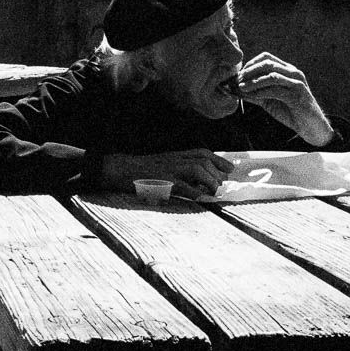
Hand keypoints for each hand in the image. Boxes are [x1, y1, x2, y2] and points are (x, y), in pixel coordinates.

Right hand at [99, 149, 234, 199]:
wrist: (119, 169)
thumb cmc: (139, 171)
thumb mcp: (162, 166)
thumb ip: (178, 171)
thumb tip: (197, 184)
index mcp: (174, 155)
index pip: (202, 153)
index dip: (218, 159)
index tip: (230, 168)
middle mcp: (174, 159)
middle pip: (202, 160)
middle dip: (216, 172)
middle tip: (221, 185)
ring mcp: (168, 169)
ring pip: (196, 169)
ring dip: (209, 180)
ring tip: (213, 191)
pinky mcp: (161, 181)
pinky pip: (182, 186)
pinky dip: (194, 192)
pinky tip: (201, 198)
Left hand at [232, 52, 335, 145]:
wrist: (311, 127)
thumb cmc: (290, 111)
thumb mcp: (269, 100)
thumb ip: (254, 93)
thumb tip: (234, 90)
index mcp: (287, 70)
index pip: (266, 57)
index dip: (250, 64)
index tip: (238, 75)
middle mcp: (293, 72)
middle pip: (267, 63)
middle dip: (249, 71)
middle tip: (237, 81)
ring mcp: (296, 82)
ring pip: (271, 74)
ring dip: (253, 81)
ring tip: (241, 87)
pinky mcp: (297, 94)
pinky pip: (276, 89)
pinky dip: (260, 91)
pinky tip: (251, 95)